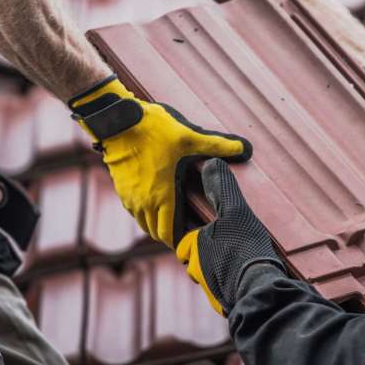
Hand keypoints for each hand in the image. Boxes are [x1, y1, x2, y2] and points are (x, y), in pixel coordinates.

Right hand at [70, 76, 251, 248]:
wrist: (117, 123)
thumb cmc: (153, 131)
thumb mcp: (190, 137)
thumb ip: (219, 145)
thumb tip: (246, 148)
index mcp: (162, 196)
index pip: (170, 234)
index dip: (182, 241)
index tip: (194, 239)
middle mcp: (143, 203)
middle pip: (156, 232)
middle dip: (171, 235)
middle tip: (188, 231)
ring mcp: (129, 198)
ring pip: (143, 224)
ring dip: (157, 225)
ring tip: (174, 219)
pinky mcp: (121, 190)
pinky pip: (134, 212)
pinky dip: (145, 214)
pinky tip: (157, 202)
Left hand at [177, 159, 284, 315]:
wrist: (260, 291)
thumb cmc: (245, 249)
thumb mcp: (236, 211)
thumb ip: (222, 189)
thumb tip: (211, 162)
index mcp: (192, 246)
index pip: (187, 239)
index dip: (200, 233)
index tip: (217, 230)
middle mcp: (196, 271)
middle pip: (199, 258)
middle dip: (211, 254)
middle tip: (234, 244)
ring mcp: (210, 291)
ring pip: (213, 275)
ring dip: (223, 270)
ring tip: (244, 260)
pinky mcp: (226, 305)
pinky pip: (226, 291)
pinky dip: (234, 284)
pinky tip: (250, 277)